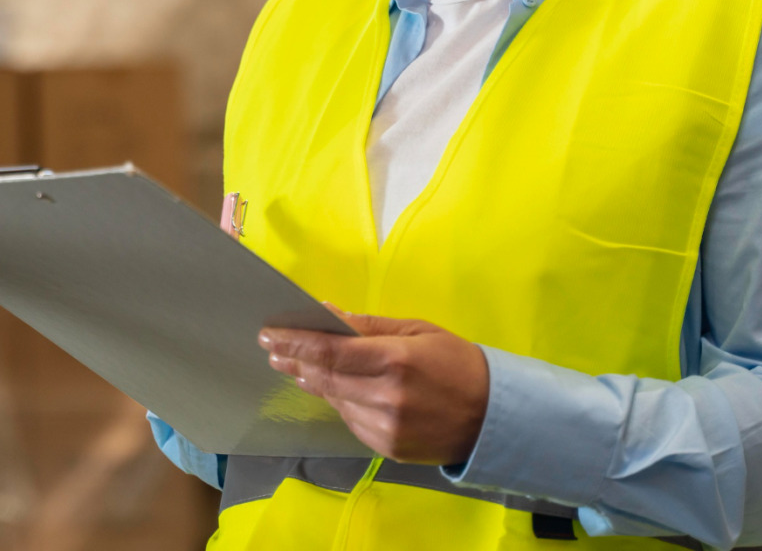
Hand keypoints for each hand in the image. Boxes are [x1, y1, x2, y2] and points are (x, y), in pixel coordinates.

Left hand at [258, 308, 488, 464]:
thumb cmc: (456, 362)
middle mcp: (386, 396)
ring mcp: (385, 427)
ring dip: (313, 381)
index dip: (296, 342)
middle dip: (295, 360)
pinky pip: (351, 420)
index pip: (331, 351)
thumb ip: (370, 326)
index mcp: (396, 360)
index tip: (270, 334)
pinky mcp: (385, 448)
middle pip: (325, 378)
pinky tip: (333, 388)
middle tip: (273, 348)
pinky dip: (339, 401)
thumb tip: (330, 313)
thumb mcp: (417, 331)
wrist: (491, 416)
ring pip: (335, 400)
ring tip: (296, 365)